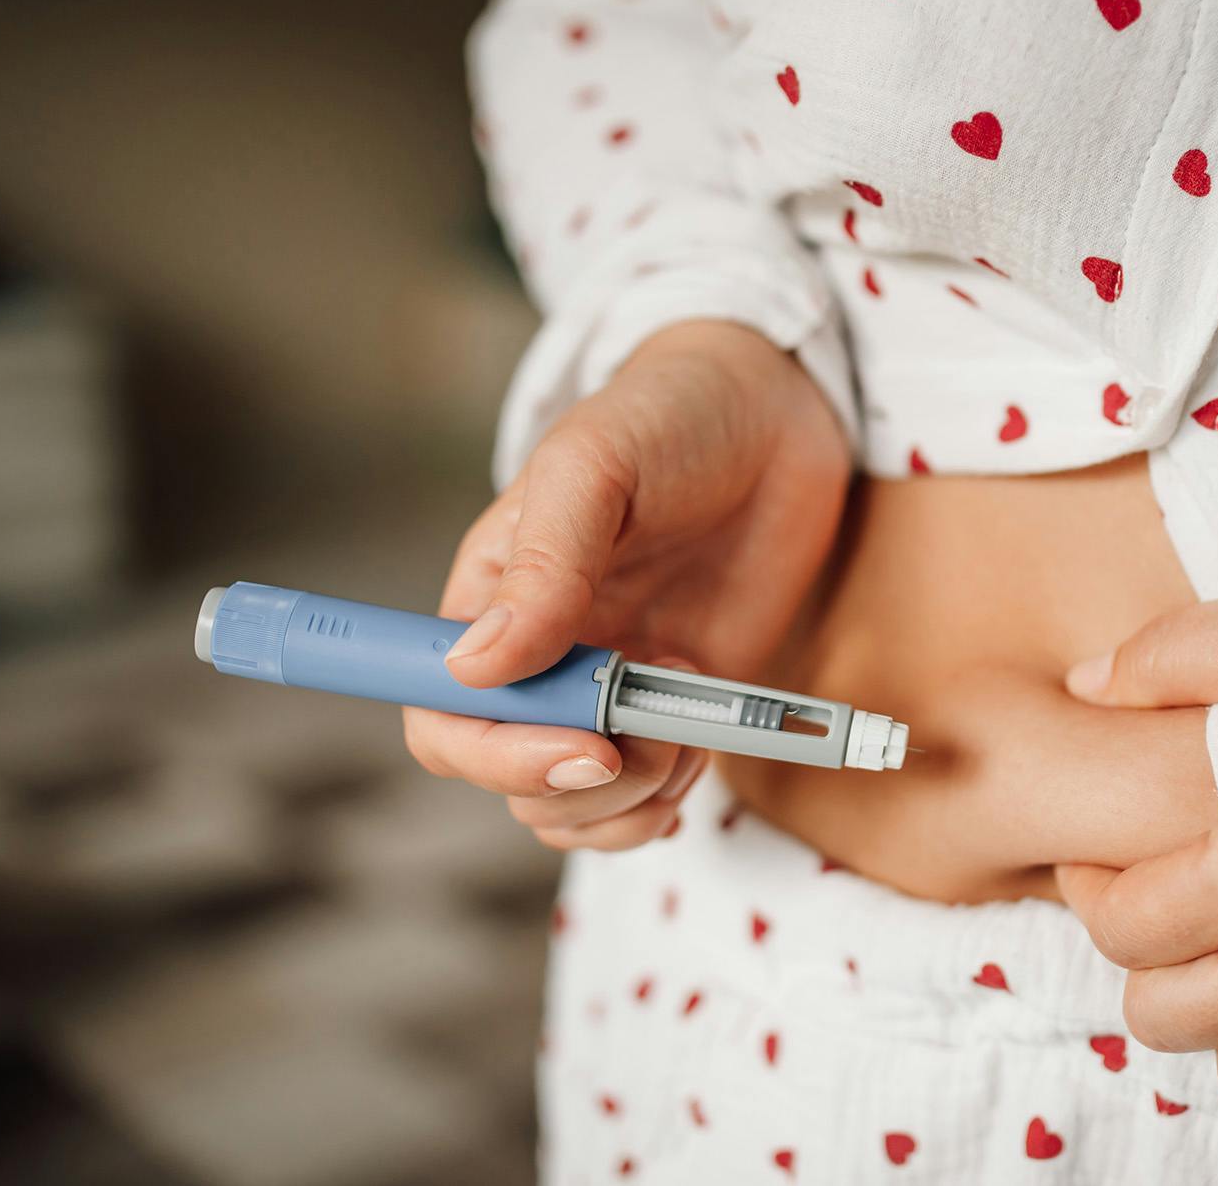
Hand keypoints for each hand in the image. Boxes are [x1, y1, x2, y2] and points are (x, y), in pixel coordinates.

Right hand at [401, 319, 851, 849]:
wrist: (777, 410)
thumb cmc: (669, 416)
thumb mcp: (594, 468)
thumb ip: (544, 565)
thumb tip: (475, 663)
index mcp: (491, 601)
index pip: (440, 713)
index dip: (492, 752)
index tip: (579, 743)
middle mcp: (541, 659)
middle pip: (508, 778)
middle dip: (577, 784)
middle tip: (650, 739)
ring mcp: (611, 690)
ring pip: (577, 806)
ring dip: (634, 798)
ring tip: (687, 726)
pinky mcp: (679, 705)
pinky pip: (648, 793)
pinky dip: (674, 794)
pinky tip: (703, 741)